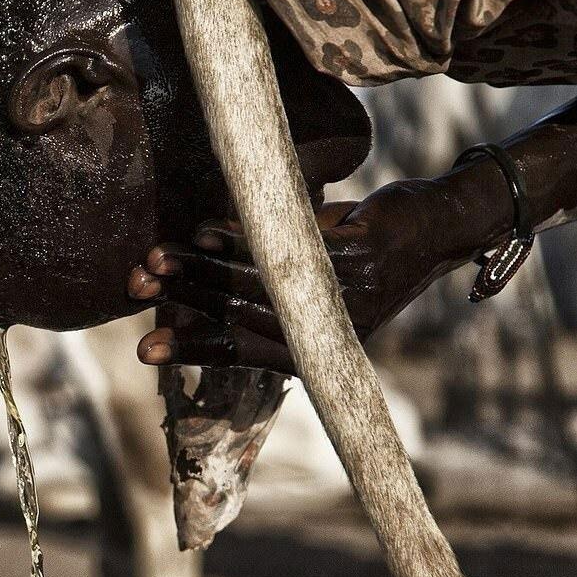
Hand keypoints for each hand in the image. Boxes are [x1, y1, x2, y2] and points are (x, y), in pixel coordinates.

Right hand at [128, 179, 464, 374]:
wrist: (440, 225)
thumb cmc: (365, 253)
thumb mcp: (318, 281)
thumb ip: (268, 285)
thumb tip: (198, 274)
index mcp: (322, 345)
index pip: (247, 351)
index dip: (195, 349)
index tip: (145, 350)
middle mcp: (336, 328)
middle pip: (244, 316)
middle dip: (184, 300)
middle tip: (136, 287)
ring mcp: (351, 292)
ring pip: (260, 281)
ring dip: (201, 268)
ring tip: (156, 259)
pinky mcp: (361, 252)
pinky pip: (288, 244)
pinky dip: (240, 237)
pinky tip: (206, 231)